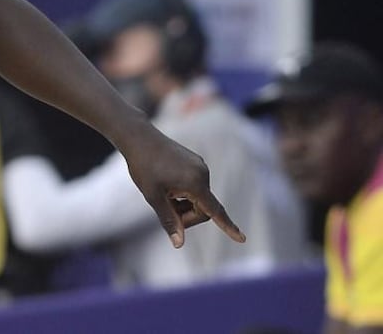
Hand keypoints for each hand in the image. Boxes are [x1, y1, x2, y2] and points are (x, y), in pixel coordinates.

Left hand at [122, 126, 246, 247]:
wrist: (139, 138)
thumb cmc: (144, 167)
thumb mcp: (153, 196)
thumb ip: (169, 220)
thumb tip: (179, 244)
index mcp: (195, 183)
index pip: (215, 211)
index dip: (228, 227)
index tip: (242, 239)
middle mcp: (203, 174)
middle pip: (203, 209)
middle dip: (186, 215)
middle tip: (164, 208)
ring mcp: (200, 166)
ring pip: (198, 198)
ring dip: (183, 203)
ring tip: (163, 192)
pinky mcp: (196, 162)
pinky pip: (195, 185)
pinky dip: (184, 192)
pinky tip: (166, 183)